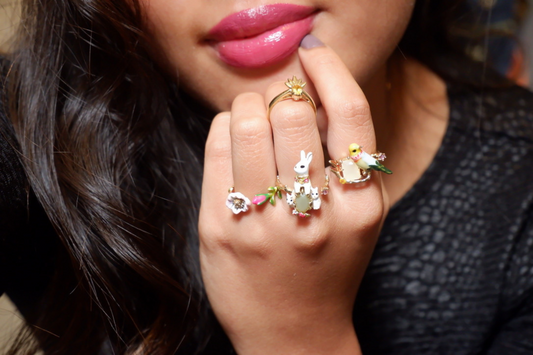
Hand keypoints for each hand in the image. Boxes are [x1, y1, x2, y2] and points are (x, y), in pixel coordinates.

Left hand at [199, 36, 388, 354]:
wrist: (294, 332)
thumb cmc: (327, 266)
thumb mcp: (359, 217)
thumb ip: (346, 160)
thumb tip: (314, 93)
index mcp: (360, 205)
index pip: (350, 113)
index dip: (330, 70)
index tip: (313, 54)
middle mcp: (314, 212)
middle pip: (293, 112)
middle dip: (281, 93)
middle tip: (278, 101)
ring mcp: (262, 222)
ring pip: (248, 121)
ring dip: (248, 104)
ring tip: (252, 115)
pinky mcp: (220, 228)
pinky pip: (216, 145)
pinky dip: (224, 127)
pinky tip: (232, 138)